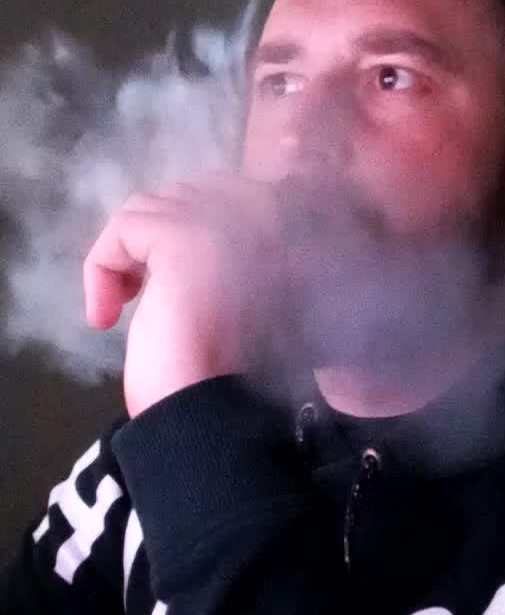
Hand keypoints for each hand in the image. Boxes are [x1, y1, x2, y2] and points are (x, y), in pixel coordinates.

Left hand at [84, 174, 287, 416]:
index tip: (162, 289)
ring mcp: (230, 221)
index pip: (230, 198)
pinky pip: (123, 228)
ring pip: (150, 208)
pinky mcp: (185, 236)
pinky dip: (100, 268)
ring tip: (119, 308)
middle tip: (136, 299)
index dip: (185, 232)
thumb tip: (180, 230)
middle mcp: (270, 216)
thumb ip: (229, 258)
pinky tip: (106, 316)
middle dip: (150, 242)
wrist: (214, 418)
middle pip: (186, 196)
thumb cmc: (223, 377)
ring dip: (122, 257)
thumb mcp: (231, 302)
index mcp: (293, 234)